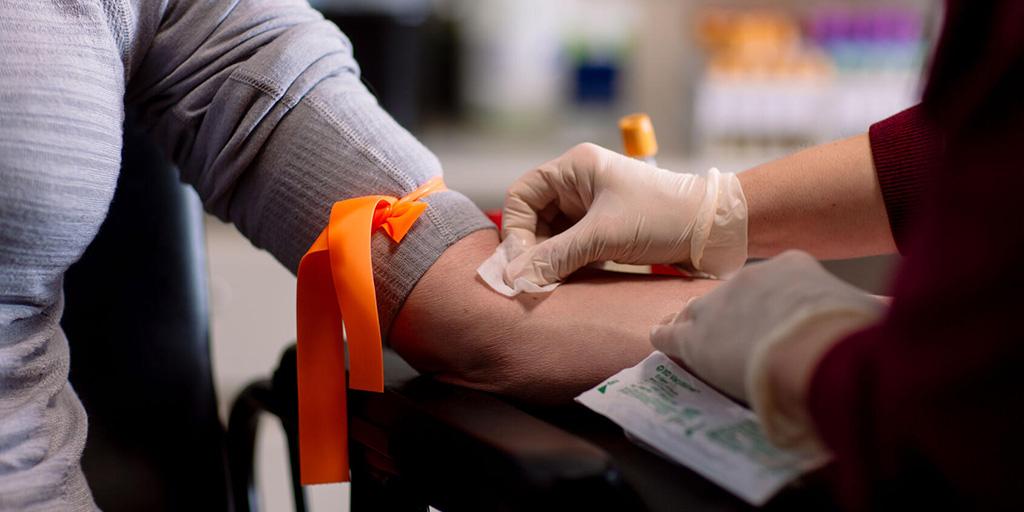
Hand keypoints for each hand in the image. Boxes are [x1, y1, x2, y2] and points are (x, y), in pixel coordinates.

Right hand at [501, 143, 747, 286]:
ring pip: (552, 237)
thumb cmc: (662, 217)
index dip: (514, 229)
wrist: (715, 231)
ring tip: (549, 286)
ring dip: (548, 261)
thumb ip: (556, 257)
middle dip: (530, 249)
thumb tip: (514, 278)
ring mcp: (592, 209)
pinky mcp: (605, 232)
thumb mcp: (603, 237)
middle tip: (531, 281)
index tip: (518, 262)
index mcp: (575, 168)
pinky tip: (567, 285)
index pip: (522, 195)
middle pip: (534, 218)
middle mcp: (579, 184)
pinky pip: (571, 250)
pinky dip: (566, 267)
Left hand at [650, 251, 883, 451]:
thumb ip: (870, 310)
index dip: (774, 304)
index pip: (774, 283)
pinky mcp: (694, 338)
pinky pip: (670, 333)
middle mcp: (749, 278)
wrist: (812, 354)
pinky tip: (659, 341)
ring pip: (697, 311)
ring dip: (696, 324)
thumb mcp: (868, 313)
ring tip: (691, 335)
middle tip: (738, 337)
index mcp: (792, 266)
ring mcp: (717, 305)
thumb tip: (889, 312)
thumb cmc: (848, 334)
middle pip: (734, 296)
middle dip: (735, 315)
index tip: (778, 321)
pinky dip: (665, 337)